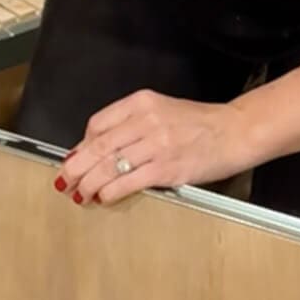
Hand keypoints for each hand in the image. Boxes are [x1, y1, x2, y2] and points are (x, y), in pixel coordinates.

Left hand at [55, 90, 255, 205]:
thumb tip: (97, 148)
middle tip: (64, 180)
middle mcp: (147, 121)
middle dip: (76, 167)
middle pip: (99, 146)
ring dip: (90, 183)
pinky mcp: (167, 168)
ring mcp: (157, 145)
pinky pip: (130, 181)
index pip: (98, 123)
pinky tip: (104, 197)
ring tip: (80, 193)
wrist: (235, 132)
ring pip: (110, 165)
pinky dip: (111, 191)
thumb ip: (130, 125)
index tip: (74, 158)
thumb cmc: (199, 124)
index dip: (81, 145)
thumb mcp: (161, 111)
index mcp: (142, 103)